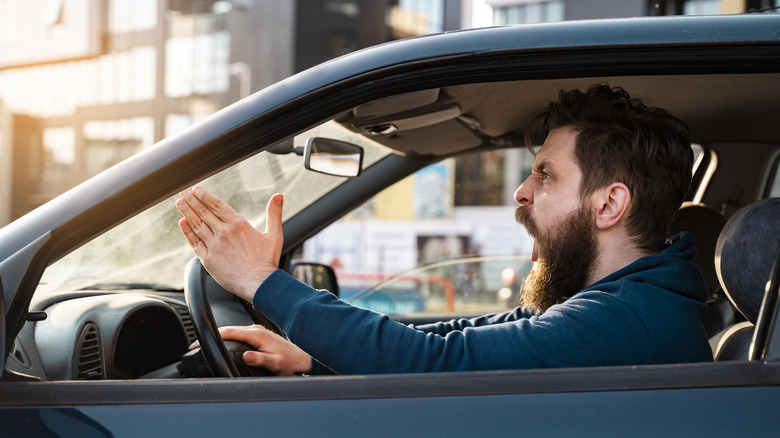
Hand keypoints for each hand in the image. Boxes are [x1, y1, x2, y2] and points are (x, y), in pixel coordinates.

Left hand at [176, 186, 282, 301]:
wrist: (260, 284)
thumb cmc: (267, 262)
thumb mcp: (274, 235)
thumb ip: (274, 214)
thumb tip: (279, 196)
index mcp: (239, 225)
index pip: (217, 205)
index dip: (205, 196)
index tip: (196, 189)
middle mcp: (224, 233)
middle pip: (204, 212)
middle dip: (192, 200)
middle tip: (183, 192)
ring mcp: (214, 246)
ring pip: (197, 225)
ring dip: (187, 212)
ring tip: (179, 203)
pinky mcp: (208, 260)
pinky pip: (195, 243)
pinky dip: (187, 232)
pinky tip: (182, 223)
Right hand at [190, 325, 312, 375]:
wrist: (301, 357)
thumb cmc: (289, 362)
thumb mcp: (275, 364)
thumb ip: (260, 360)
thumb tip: (246, 356)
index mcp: (256, 334)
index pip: (228, 332)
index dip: (211, 336)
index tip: (197, 342)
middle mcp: (255, 330)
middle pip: (227, 329)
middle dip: (209, 335)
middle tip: (194, 344)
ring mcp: (255, 332)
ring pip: (231, 331)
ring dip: (217, 336)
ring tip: (202, 343)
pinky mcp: (256, 335)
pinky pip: (237, 334)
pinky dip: (226, 337)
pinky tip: (220, 343)